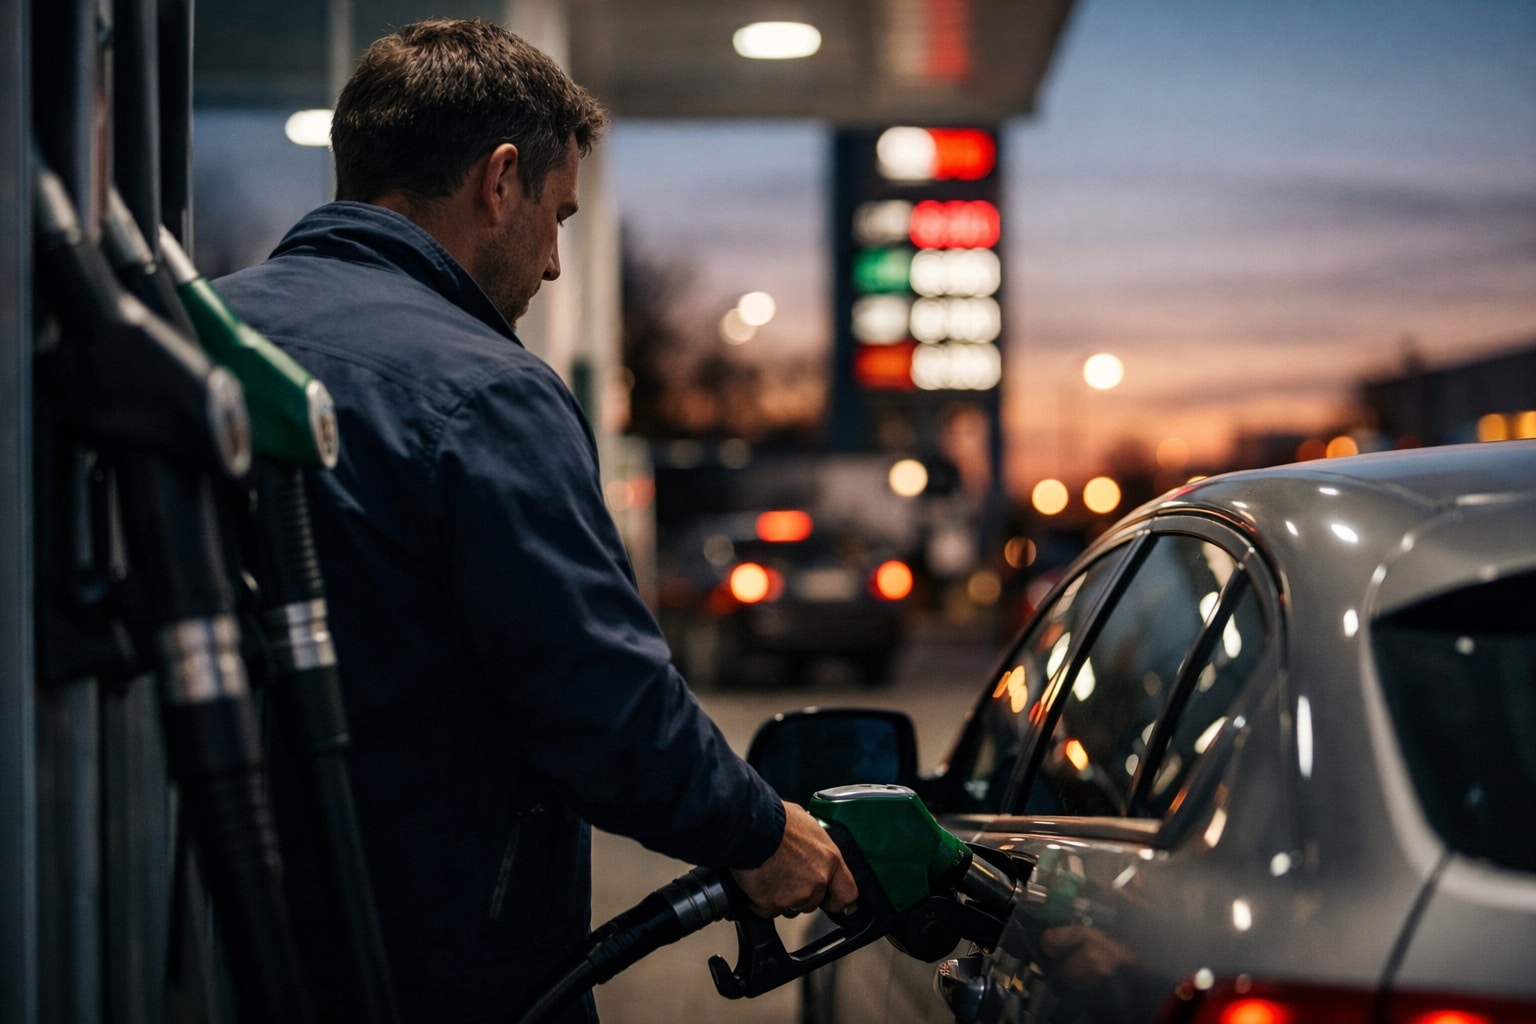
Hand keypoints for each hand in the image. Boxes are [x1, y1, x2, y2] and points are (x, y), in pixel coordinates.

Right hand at [731, 801, 858, 918]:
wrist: (750, 826)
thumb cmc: (775, 819)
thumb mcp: (806, 824)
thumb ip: (815, 846)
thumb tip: (810, 846)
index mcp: (830, 860)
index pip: (847, 893)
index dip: (837, 900)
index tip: (829, 901)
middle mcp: (817, 881)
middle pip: (813, 902)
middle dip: (800, 895)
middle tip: (785, 877)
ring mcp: (795, 895)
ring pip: (791, 908)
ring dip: (781, 899)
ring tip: (769, 876)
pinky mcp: (773, 903)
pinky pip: (768, 910)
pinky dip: (760, 902)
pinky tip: (756, 882)